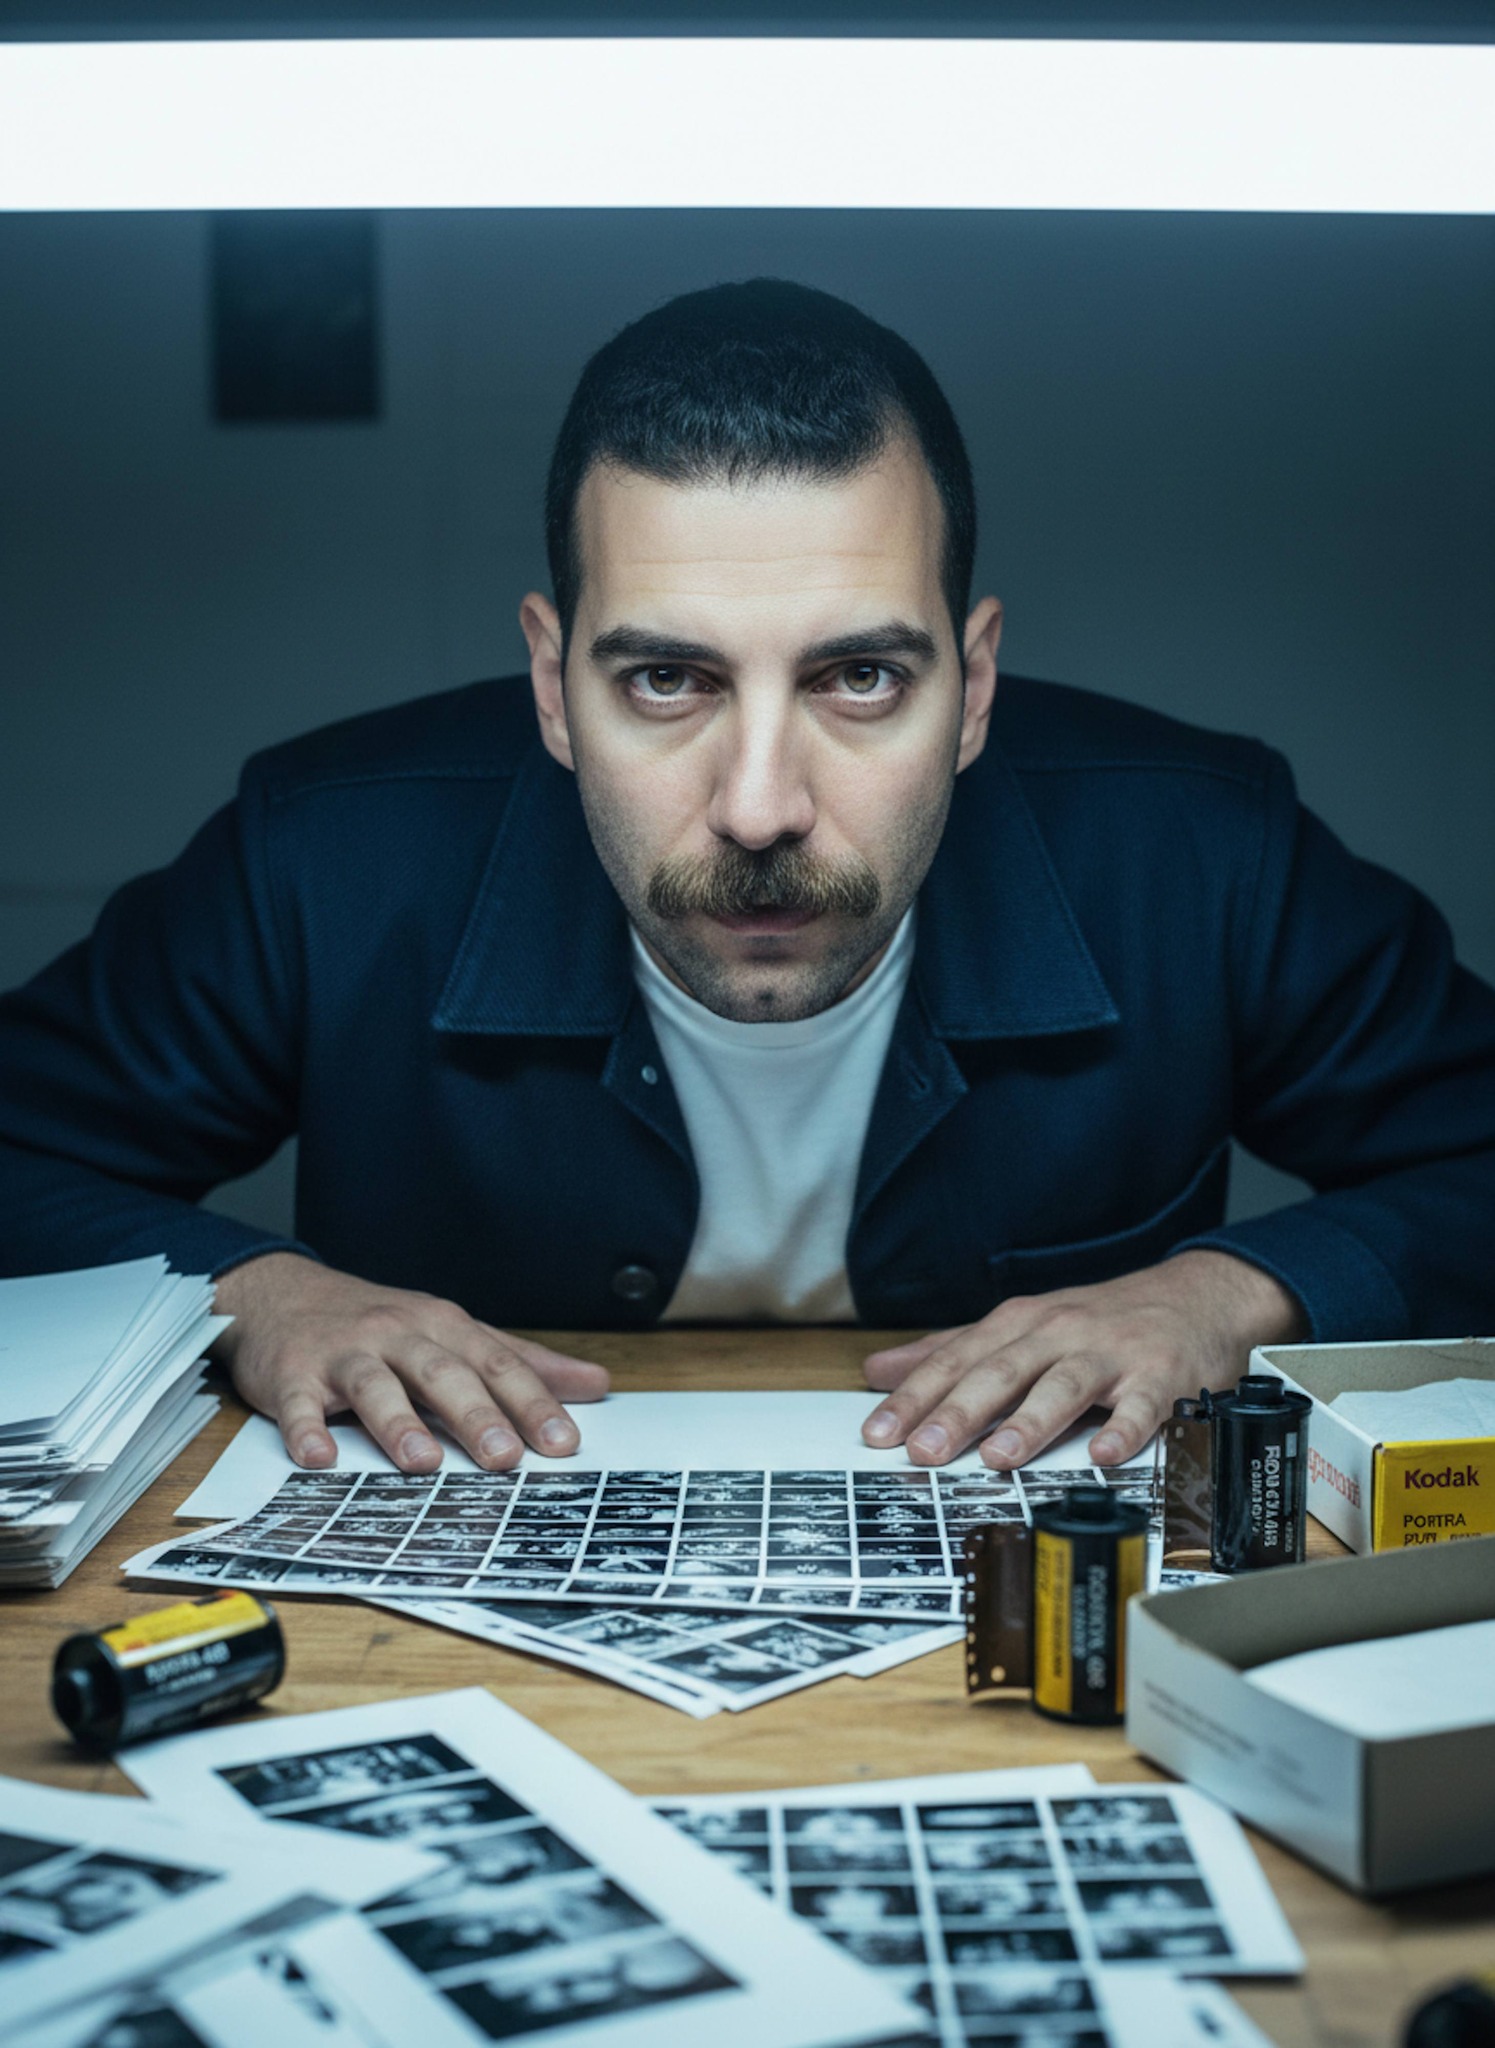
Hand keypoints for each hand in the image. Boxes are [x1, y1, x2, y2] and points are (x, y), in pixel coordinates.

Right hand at [212, 1253, 608, 1471]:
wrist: (282, 1295)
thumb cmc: (379, 1324)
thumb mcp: (451, 1332)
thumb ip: (520, 1362)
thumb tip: (596, 1383)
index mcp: (443, 1326)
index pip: (496, 1364)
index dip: (531, 1402)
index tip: (563, 1442)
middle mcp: (397, 1334)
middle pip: (443, 1372)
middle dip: (477, 1414)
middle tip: (506, 1457)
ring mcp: (343, 1353)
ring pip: (375, 1384)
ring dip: (399, 1422)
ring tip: (423, 1463)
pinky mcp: (291, 1374)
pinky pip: (298, 1404)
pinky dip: (306, 1430)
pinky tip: (319, 1459)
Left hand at [860, 1250, 1305, 1468]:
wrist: (1194, 1297)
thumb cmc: (1099, 1320)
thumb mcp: (1019, 1326)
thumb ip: (950, 1351)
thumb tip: (877, 1370)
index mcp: (1020, 1324)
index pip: (957, 1359)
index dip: (915, 1396)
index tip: (878, 1431)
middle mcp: (1060, 1333)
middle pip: (1002, 1371)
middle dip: (958, 1411)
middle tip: (922, 1450)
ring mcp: (1112, 1354)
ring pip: (1065, 1385)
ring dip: (1031, 1421)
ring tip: (998, 1457)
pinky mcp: (1161, 1377)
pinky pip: (1142, 1406)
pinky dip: (1125, 1431)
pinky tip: (1103, 1456)